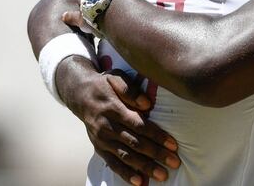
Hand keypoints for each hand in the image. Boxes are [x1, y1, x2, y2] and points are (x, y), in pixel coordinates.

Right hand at [56, 56, 179, 184]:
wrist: (79, 95)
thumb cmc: (104, 85)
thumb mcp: (116, 78)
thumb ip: (130, 90)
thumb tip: (147, 104)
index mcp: (114, 109)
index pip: (139, 125)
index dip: (157, 136)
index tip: (173, 144)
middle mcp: (107, 127)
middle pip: (135, 143)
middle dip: (156, 154)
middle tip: (174, 162)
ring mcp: (102, 140)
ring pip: (126, 156)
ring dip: (145, 167)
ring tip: (162, 175)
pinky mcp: (99, 148)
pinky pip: (112, 164)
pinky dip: (125, 174)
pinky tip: (139, 182)